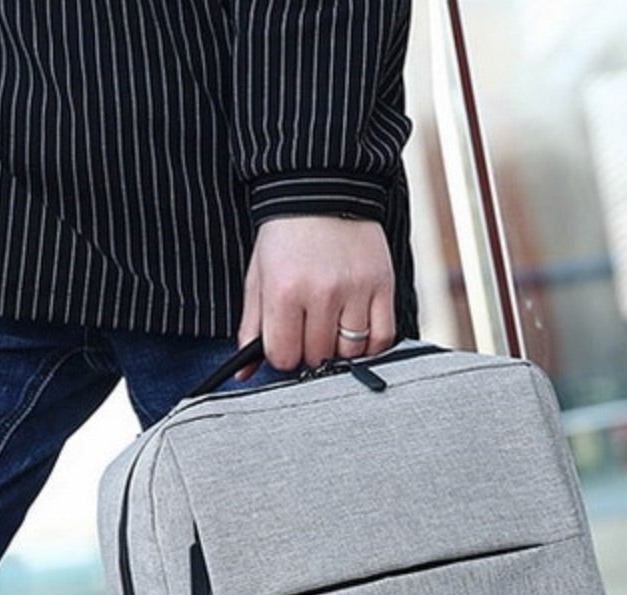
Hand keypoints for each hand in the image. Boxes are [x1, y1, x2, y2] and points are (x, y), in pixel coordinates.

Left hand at [235, 215, 395, 372]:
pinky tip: (357, 330)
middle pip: (318, 357)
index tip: (285, 341)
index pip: (284, 356)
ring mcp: (356, 289)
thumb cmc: (286, 237)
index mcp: (285, 291)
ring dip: (340, 348)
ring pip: (350, 352)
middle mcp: (322, 292)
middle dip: (310, 350)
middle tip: (308, 328)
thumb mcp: (258, 278)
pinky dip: (370, 344)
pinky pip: (382, 338)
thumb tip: (244, 374)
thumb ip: (251, 327)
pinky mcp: (382, 285)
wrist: (322, 188)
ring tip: (331, 326)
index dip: (283, 354)